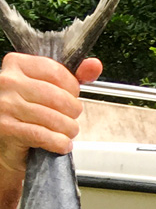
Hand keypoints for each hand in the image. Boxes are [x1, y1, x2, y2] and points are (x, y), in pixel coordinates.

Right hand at [0, 53, 102, 188]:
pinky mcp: (7, 128)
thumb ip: (71, 77)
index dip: (72, 88)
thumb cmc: (26, 113)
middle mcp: (8, 82)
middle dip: (72, 112)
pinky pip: (44, 135)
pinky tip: (61, 144)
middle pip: (57, 96)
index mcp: (16, 64)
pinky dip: (59, 142)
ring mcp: (5, 105)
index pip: (56, 71)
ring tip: (66, 132)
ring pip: (53, 118)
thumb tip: (94, 66)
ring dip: (68, 129)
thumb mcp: (47, 88)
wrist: (7, 143)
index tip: (71, 96)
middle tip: (70, 118)